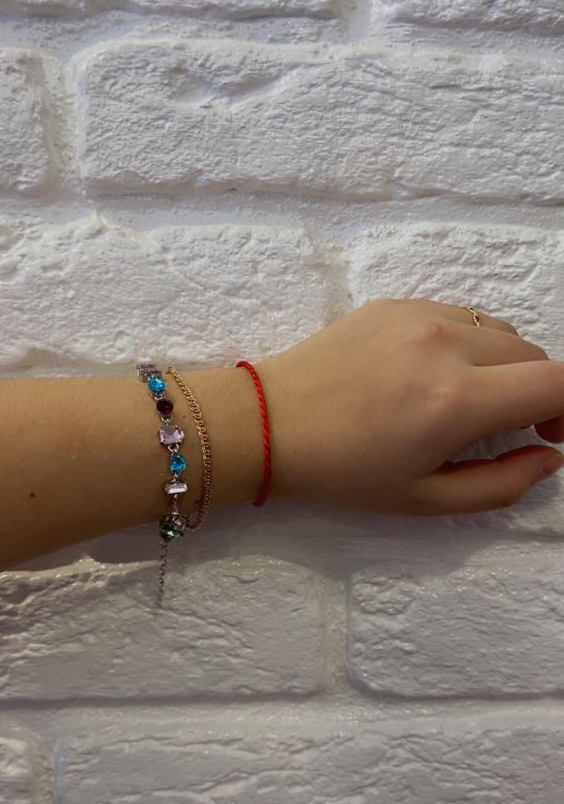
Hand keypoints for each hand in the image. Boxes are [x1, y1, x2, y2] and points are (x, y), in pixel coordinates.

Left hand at [255, 298, 563, 515]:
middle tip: (515, 429)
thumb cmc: (344, 472)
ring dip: (505, 367)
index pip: (559, 383)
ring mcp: (420, 316)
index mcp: (457, 401)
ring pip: (500, 331)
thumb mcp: (424, 500)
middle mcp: (447, 345)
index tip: (549, 435)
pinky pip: (460, 316)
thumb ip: (502, 484)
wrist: (269, 423)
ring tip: (472, 401)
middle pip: (534, 356)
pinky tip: (433, 375)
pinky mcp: (396, 303)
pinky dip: (468, 344)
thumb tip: (550, 458)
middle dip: (540, 394)